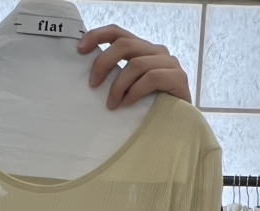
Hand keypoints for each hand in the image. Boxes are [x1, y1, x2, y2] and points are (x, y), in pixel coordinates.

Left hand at [77, 25, 191, 108]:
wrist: (179, 127)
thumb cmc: (149, 110)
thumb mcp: (129, 89)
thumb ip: (117, 78)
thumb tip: (91, 78)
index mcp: (142, 50)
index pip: (118, 33)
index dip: (97, 36)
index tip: (80, 50)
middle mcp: (156, 52)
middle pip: (124, 44)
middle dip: (104, 63)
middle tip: (93, 84)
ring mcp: (170, 64)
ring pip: (136, 64)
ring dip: (118, 86)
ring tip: (112, 105)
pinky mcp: (178, 79)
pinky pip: (151, 78)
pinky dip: (135, 92)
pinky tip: (128, 104)